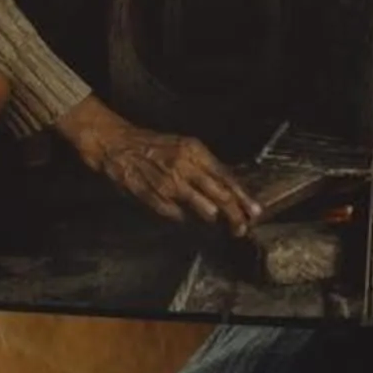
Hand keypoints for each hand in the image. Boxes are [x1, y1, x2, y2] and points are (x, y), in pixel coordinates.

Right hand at [56, 95, 257, 230]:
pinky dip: (183, 218)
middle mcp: (184, 165)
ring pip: (201, 205)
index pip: (226, 177)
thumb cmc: (153, 147)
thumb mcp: (184, 148)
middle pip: (219, 194)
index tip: (255, 211)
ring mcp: (168, 181)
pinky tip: (187, 220)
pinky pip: (175, 213)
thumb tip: (229, 188)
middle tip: (242, 227)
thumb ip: (205, 167)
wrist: (117, 144)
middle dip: (234, 214)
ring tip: (219, 223)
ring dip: (212, 216)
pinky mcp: (152, 195)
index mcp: (195, 151)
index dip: (242, 197)